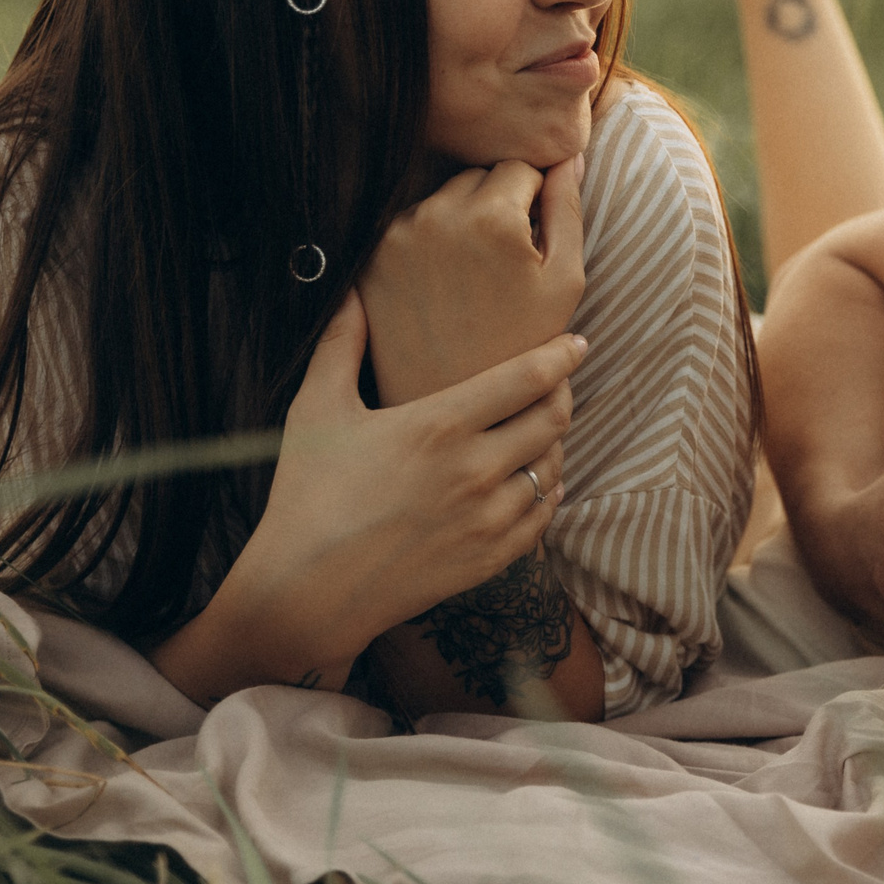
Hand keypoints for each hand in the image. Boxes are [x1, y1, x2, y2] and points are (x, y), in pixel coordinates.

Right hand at [171, 294, 586, 695]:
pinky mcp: (491, 558)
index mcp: (440, 425)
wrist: (307, 590)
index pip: (527, 379)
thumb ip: (340, 346)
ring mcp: (488, 518)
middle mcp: (476, 469)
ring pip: (553, 469)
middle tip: (558, 385)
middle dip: (563, 396)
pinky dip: (549, 494)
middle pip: (553, 421)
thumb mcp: (316, 411)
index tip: (577, 344)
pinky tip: (540, 483)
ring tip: (542, 433)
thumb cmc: (306, 496)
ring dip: (554, 446)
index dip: (561, 356)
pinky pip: (543, 518)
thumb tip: (350, 292)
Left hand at [359, 157, 584, 405]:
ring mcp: (397, 234)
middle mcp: (436, 213)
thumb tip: (570, 156)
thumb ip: (568, 209)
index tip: (534, 243)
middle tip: (505, 262)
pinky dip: (429, 243)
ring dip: (461, 220)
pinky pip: (410, 227)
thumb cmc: (520, 345)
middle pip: (478, 177)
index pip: (521, 167)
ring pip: (442, 198)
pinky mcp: (371, 256)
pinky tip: (442, 285)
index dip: (537, 201)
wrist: (449, 401)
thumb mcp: (564, 281)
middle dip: (497, 205)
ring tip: (473, 276)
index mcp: (490, 215)